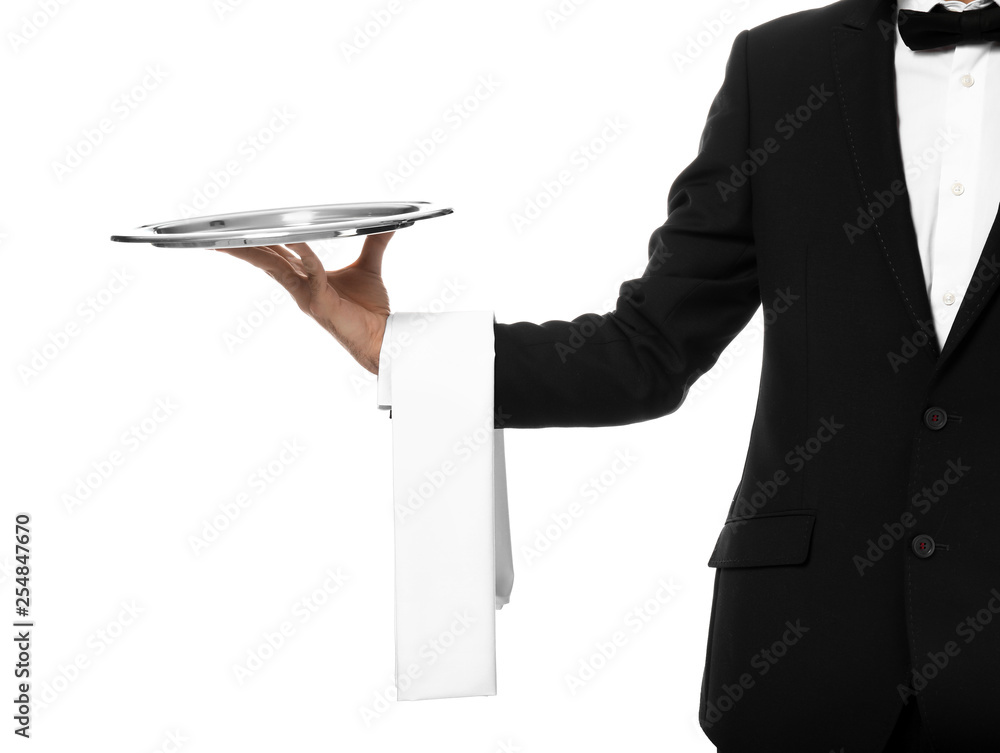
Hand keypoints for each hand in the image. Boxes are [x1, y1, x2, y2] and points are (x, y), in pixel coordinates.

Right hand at [215, 233, 392, 373]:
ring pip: (276, 269)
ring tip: (235, 241)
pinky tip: (297, 242)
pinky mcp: (320, 303)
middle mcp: (301, 288)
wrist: (382, 336)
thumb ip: (374, 244)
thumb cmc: (370, 309)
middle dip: (243, 248)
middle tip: (218, 237)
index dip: (259, 243)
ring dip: (256, 254)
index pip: (277, 256)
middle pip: (266, 262)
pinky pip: (311, 274)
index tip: (241, 230)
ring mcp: (307, 297)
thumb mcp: (369, 268)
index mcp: (306, 278)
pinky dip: (304, 256)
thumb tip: (387, 225)